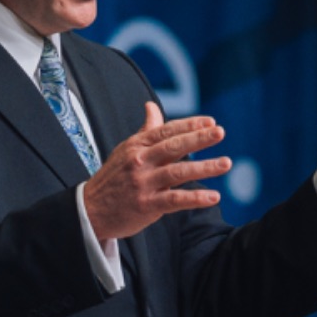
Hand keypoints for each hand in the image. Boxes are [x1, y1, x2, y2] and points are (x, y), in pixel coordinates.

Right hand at [81, 104, 232, 241]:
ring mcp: (143, 183)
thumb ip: (146, 131)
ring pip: (178, 172)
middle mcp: (140, 161)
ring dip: (204, 168)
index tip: (211, 122)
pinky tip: (214, 196)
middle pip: (173, 147)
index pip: (167, 131)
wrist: (90, 210)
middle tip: (220, 133)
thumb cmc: (113, 178)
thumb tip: (151, 106)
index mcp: (137, 145)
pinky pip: (175, 200)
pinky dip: (195, 198)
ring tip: (226, 163)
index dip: (189, 125)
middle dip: (198, 139)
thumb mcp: (126, 150)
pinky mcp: (146, 205)